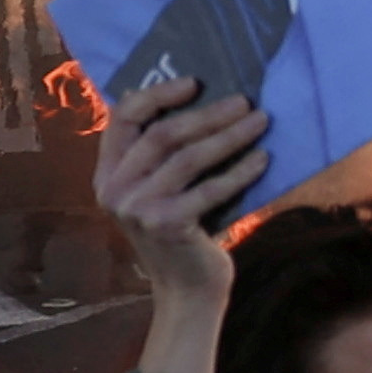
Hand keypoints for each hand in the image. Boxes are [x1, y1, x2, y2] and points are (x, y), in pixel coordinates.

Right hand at [91, 77, 268, 372]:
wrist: (187, 290)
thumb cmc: (183, 231)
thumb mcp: (162, 190)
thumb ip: (165, 155)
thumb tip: (205, 98)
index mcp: (108, 174)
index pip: (123, 119)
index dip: (158, 95)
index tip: (196, 82)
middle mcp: (114, 189)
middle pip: (162, 134)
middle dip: (208, 114)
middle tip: (245, 101)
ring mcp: (137, 208)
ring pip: (188, 157)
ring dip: (230, 136)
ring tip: (261, 122)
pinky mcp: (166, 225)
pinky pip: (210, 188)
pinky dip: (240, 171)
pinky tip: (263, 159)